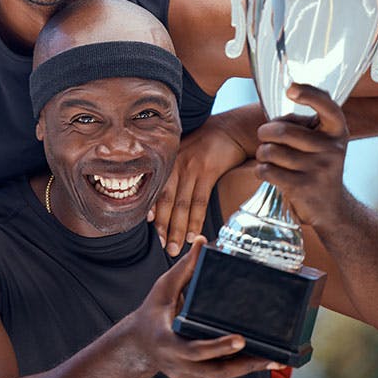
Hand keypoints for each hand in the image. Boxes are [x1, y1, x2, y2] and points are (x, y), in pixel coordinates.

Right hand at [122, 237, 282, 377]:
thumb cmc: (151, 314)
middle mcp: (177, 363)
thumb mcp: (163, 289)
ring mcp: (187, 374)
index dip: (219, 346)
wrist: (137, 345)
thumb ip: (184, 268)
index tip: (241, 339)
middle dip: (246, 365)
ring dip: (249, 368)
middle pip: (216, 370)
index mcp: (167, 342)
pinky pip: (219, 374)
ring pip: (221, 375)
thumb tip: (202, 241)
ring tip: (276, 361)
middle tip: (273, 358)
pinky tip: (259, 360)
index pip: (195, 348)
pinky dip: (238, 367)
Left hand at [152, 114, 253, 255]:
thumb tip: (164, 196)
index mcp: (168, 162)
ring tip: (175, 247)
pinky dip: (196, 221)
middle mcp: (176, 166)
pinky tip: (193, 235)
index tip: (147, 226)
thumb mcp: (184, 151)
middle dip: (163, 226)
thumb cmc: (206, 143)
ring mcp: (191, 169)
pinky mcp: (208, 172)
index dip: (151, 208)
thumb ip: (174, 171)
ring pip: (182, 205)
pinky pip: (200, 201)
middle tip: (162, 246)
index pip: (156, 190)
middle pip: (166, 200)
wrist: (230, 129)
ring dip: (178, 229)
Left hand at [254, 84, 350, 226]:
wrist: (331, 207)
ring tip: (268, 157)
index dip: (310, 95)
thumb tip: (284, 100)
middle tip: (264, 137)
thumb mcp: (322, 143)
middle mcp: (332, 148)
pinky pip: (267, 170)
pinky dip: (261, 170)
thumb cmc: (316, 166)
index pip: (328, 107)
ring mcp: (319, 168)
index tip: (291, 89)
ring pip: (271, 151)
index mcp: (337, 132)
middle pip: (282, 131)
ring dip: (262, 153)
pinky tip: (267, 172)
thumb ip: (306, 124)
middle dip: (265, 132)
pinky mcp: (304, 187)